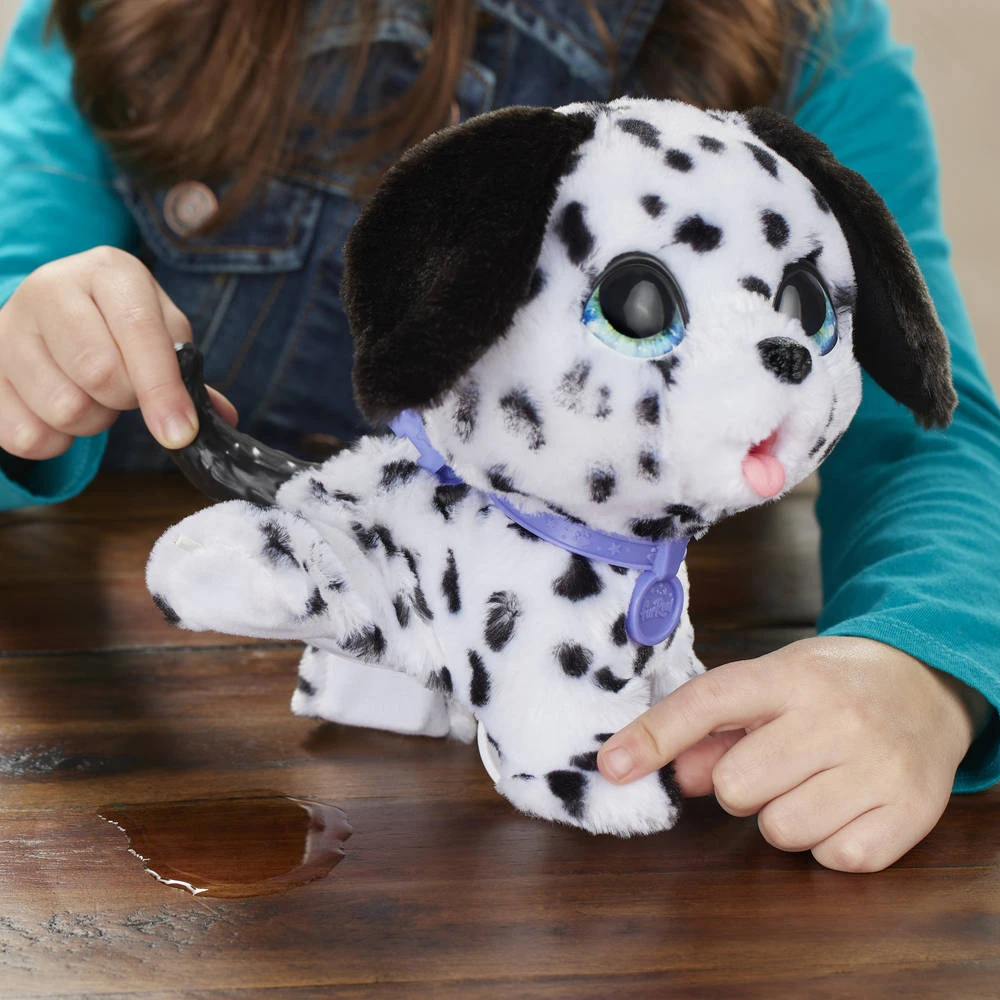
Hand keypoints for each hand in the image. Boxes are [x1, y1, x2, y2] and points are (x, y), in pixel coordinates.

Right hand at [0, 246, 234, 459]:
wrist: (56, 312)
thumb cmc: (121, 327)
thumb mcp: (162, 333)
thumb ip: (189, 375)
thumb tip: (220, 418)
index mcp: (109, 271)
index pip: (139, 331)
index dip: (163, 389)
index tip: (181, 433)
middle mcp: (52, 286)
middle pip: (98, 373)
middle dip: (125, 401)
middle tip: (124, 393)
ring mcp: (9, 326)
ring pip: (63, 408)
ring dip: (92, 422)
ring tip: (92, 398)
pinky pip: (25, 434)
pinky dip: (55, 442)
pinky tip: (59, 416)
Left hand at [597, 636, 984, 871]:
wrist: (926, 686)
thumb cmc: (830, 686)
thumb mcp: (771, 685)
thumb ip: (714, 726)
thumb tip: (670, 773)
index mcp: (790, 676)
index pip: (707, 703)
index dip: (654, 736)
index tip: (612, 766)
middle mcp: (835, 717)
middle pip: (734, 786)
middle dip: (738, 785)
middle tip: (772, 762)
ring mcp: (876, 766)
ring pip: (780, 830)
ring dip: (783, 816)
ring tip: (811, 781)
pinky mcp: (909, 813)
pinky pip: (832, 858)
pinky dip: (828, 841)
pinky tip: (844, 804)